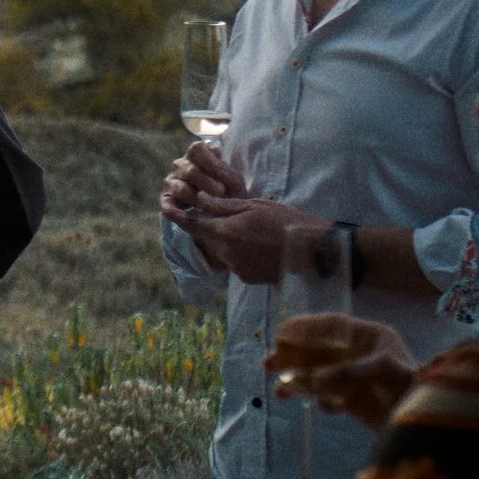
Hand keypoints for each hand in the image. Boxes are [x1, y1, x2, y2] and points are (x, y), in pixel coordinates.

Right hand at [160, 137, 246, 225]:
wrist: (228, 214)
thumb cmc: (230, 192)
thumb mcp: (232, 179)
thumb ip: (221, 167)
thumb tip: (213, 148)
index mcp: (196, 156)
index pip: (196, 149)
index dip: (209, 162)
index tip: (223, 176)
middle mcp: (180, 166)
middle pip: (189, 170)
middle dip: (206, 182)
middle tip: (221, 191)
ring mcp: (172, 183)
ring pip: (180, 188)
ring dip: (196, 198)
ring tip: (209, 205)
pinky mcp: (167, 201)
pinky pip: (167, 206)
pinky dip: (174, 212)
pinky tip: (185, 217)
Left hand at [182, 196, 304, 285]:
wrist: (312, 250)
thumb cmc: (285, 221)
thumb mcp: (254, 206)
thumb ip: (223, 206)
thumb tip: (199, 200)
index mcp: (226, 232)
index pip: (194, 225)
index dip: (178, 216)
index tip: (166, 208)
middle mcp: (227, 253)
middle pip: (207, 239)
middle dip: (210, 227)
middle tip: (228, 217)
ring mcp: (236, 268)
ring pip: (221, 251)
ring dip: (227, 241)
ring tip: (252, 232)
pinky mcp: (247, 278)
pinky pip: (235, 263)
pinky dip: (240, 254)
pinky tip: (259, 246)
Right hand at [268, 313, 413, 429]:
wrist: (432, 426)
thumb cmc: (414, 389)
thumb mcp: (385, 372)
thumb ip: (350, 372)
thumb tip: (316, 380)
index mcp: (372, 338)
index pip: (333, 327)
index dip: (306, 328)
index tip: (280, 333)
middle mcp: (363, 355)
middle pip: (320, 350)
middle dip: (293, 357)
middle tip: (266, 363)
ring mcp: (359, 379)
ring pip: (321, 374)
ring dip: (299, 381)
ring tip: (279, 392)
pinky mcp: (358, 402)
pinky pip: (331, 397)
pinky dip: (321, 400)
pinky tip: (319, 406)